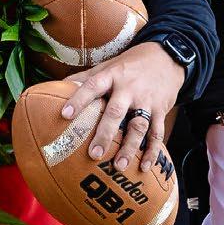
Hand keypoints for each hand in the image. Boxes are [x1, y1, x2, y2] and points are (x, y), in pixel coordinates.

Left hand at [60, 41, 182, 171]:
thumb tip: (56, 87)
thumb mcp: (107, 66)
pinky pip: (157, 133)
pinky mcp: (160, 110)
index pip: (92, 86)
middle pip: (115, 112)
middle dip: (105, 133)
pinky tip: (143, 166)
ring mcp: (146, 100)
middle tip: (94, 154)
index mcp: (111, 76)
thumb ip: (84, 78)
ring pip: (138, 126)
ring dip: (129, 147)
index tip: (64, 115)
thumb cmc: (129, 65)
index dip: (78, 100)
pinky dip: (151, 151)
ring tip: (118, 166)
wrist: (166, 57)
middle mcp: (128, 88)